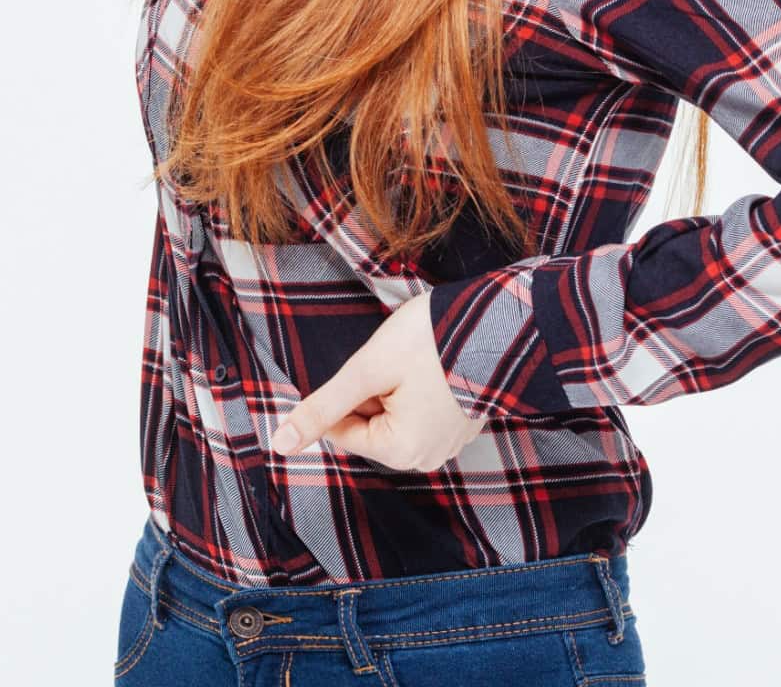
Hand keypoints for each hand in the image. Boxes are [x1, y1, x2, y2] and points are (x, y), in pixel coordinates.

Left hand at [268, 291, 490, 471]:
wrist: (500, 321)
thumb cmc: (432, 342)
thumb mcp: (366, 370)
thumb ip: (322, 408)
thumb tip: (279, 444)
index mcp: (401, 452)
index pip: (342, 429)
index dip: (348, 391)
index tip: (373, 365)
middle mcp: (426, 459)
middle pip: (369, 425)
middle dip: (373, 391)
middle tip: (398, 362)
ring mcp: (448, 444)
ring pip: (393, 417)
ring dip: (395, 389)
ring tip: (418, 363)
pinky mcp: (461, 426)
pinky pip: (421, 413)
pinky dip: (418, 390)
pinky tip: (433, 368)